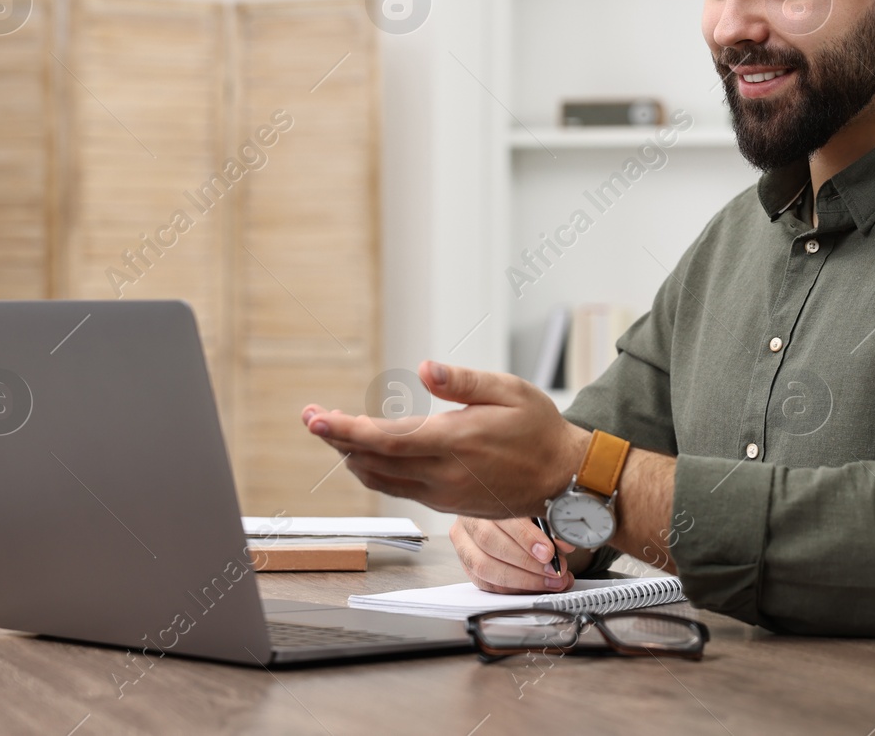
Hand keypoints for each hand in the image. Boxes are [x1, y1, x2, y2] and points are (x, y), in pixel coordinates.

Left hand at [300, 360, 590, 516]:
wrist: (563, 478)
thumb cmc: (539, 429)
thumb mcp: (510, 391)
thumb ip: (465, 381)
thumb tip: (426, 369)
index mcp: (455, 442)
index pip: (386, 439)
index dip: (346, 430)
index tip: (317, 419)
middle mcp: (442, 474)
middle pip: (373, 461)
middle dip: (338, 439)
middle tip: (312, 417)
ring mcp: (442, 494)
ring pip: (381, 480)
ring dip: (352, 456)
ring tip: (334, 432)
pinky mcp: (446, 505)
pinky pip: (398, 489)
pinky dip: (375, 470)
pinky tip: (366, 454)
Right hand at [450, 516, 577, 593]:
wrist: (510, 513)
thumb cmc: (527, 508)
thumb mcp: (542, 508)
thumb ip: (552, 522)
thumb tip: (563, 543)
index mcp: (487, 495)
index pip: (502, 515)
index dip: (526, 537)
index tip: (549, 552)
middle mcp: (470, 517)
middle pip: (489, 541)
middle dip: (526, 562)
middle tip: (553, 570)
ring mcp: (463, 541)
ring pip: (483, 565)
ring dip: (521, 580)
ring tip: (548, 582)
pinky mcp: (466, 563)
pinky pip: (484, 581)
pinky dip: (511, 588)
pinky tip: (532, 587)